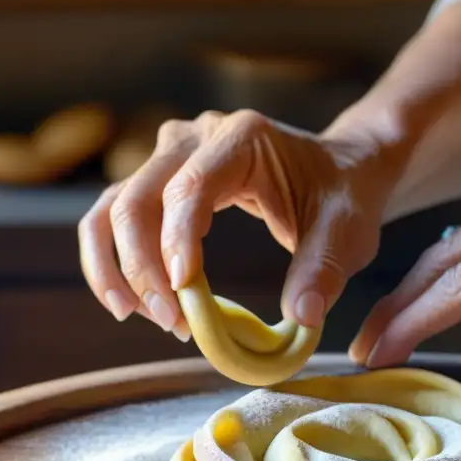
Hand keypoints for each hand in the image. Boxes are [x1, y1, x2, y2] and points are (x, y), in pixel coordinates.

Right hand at [78, 110, 389, 337]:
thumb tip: (301, 316)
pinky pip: (117, 218)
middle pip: (137, 199)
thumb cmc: (343, 197)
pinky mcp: (160, 180)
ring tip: (140, 316)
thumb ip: (324, 270)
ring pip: (114, 208)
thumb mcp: (347, 233)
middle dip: (142, 267)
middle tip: (170, 323)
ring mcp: (171, 155)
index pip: (191, 187)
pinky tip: (133, 303)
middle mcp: (196, 137)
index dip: (177, 240)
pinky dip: (115, 261)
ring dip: (117, 267)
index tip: (181, 291)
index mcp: (243, 137)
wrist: (341, 172)